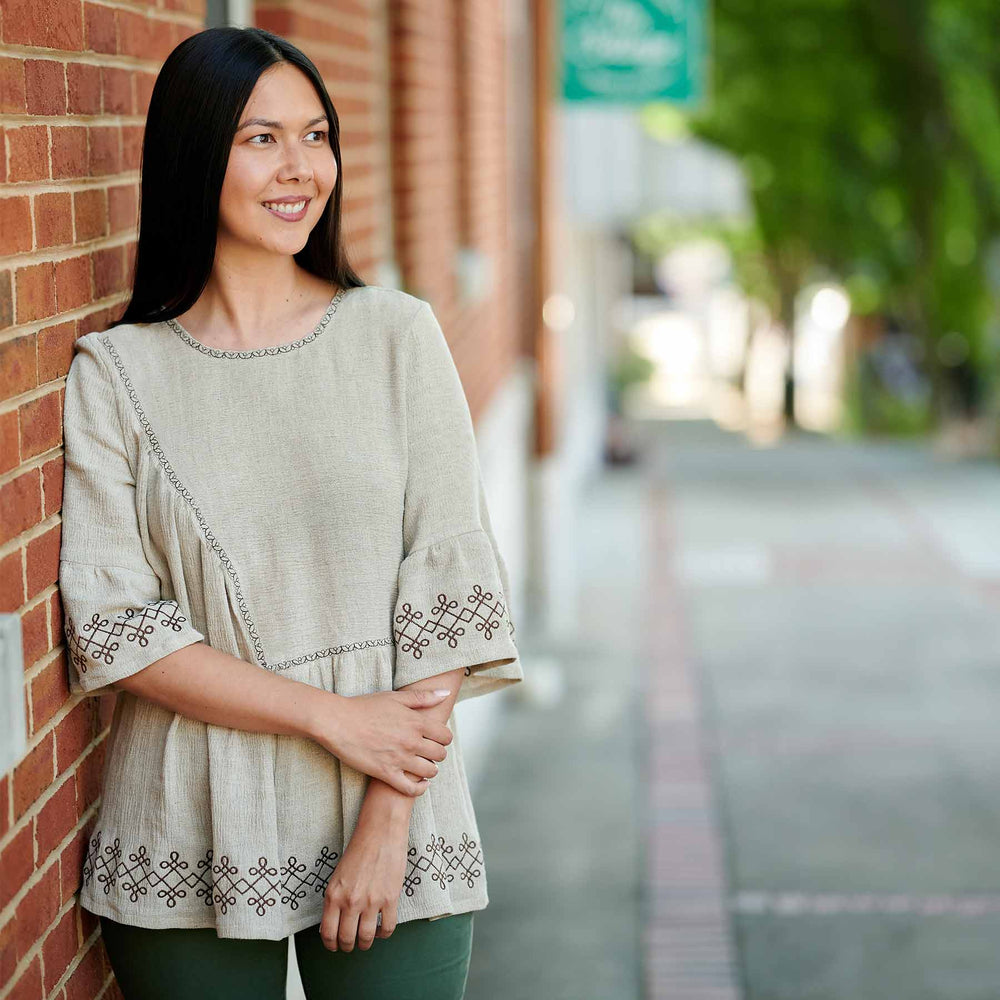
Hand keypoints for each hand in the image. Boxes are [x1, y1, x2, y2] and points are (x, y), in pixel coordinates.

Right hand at [311, 689, 453, 795]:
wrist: (338, 722)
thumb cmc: (364, 707)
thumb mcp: (395, 697)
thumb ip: (423, 697)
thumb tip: (445, 694)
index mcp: (416, 722)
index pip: (445, 736)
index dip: (444, 738)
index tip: (436, 738)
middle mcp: (411, 741)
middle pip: (440, 754)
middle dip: (438, 753)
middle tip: (429, 752)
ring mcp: (399, 759)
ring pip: (430, 772)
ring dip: (430, 770)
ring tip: (423, 766)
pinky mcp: (386, 773)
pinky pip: (411, 789)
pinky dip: (419, 789)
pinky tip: (419, 783)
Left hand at [319, 812, 409, 951]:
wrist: (380, 831)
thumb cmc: (359, 849)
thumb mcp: (338, 875)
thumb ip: (335, 899)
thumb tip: (332, 924)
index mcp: (333, 895)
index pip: (328, 933)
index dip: (331, 945)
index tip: (335, 946)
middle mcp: (350, 901)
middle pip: (346, 939)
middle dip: (348, 946)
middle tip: (350, 945)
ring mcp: (371, 901)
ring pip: (366, 938)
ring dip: (365, 944)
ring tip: (366, 940)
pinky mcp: (390, 898)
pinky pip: (387, 928)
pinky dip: (384, 934)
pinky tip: (381, 929)